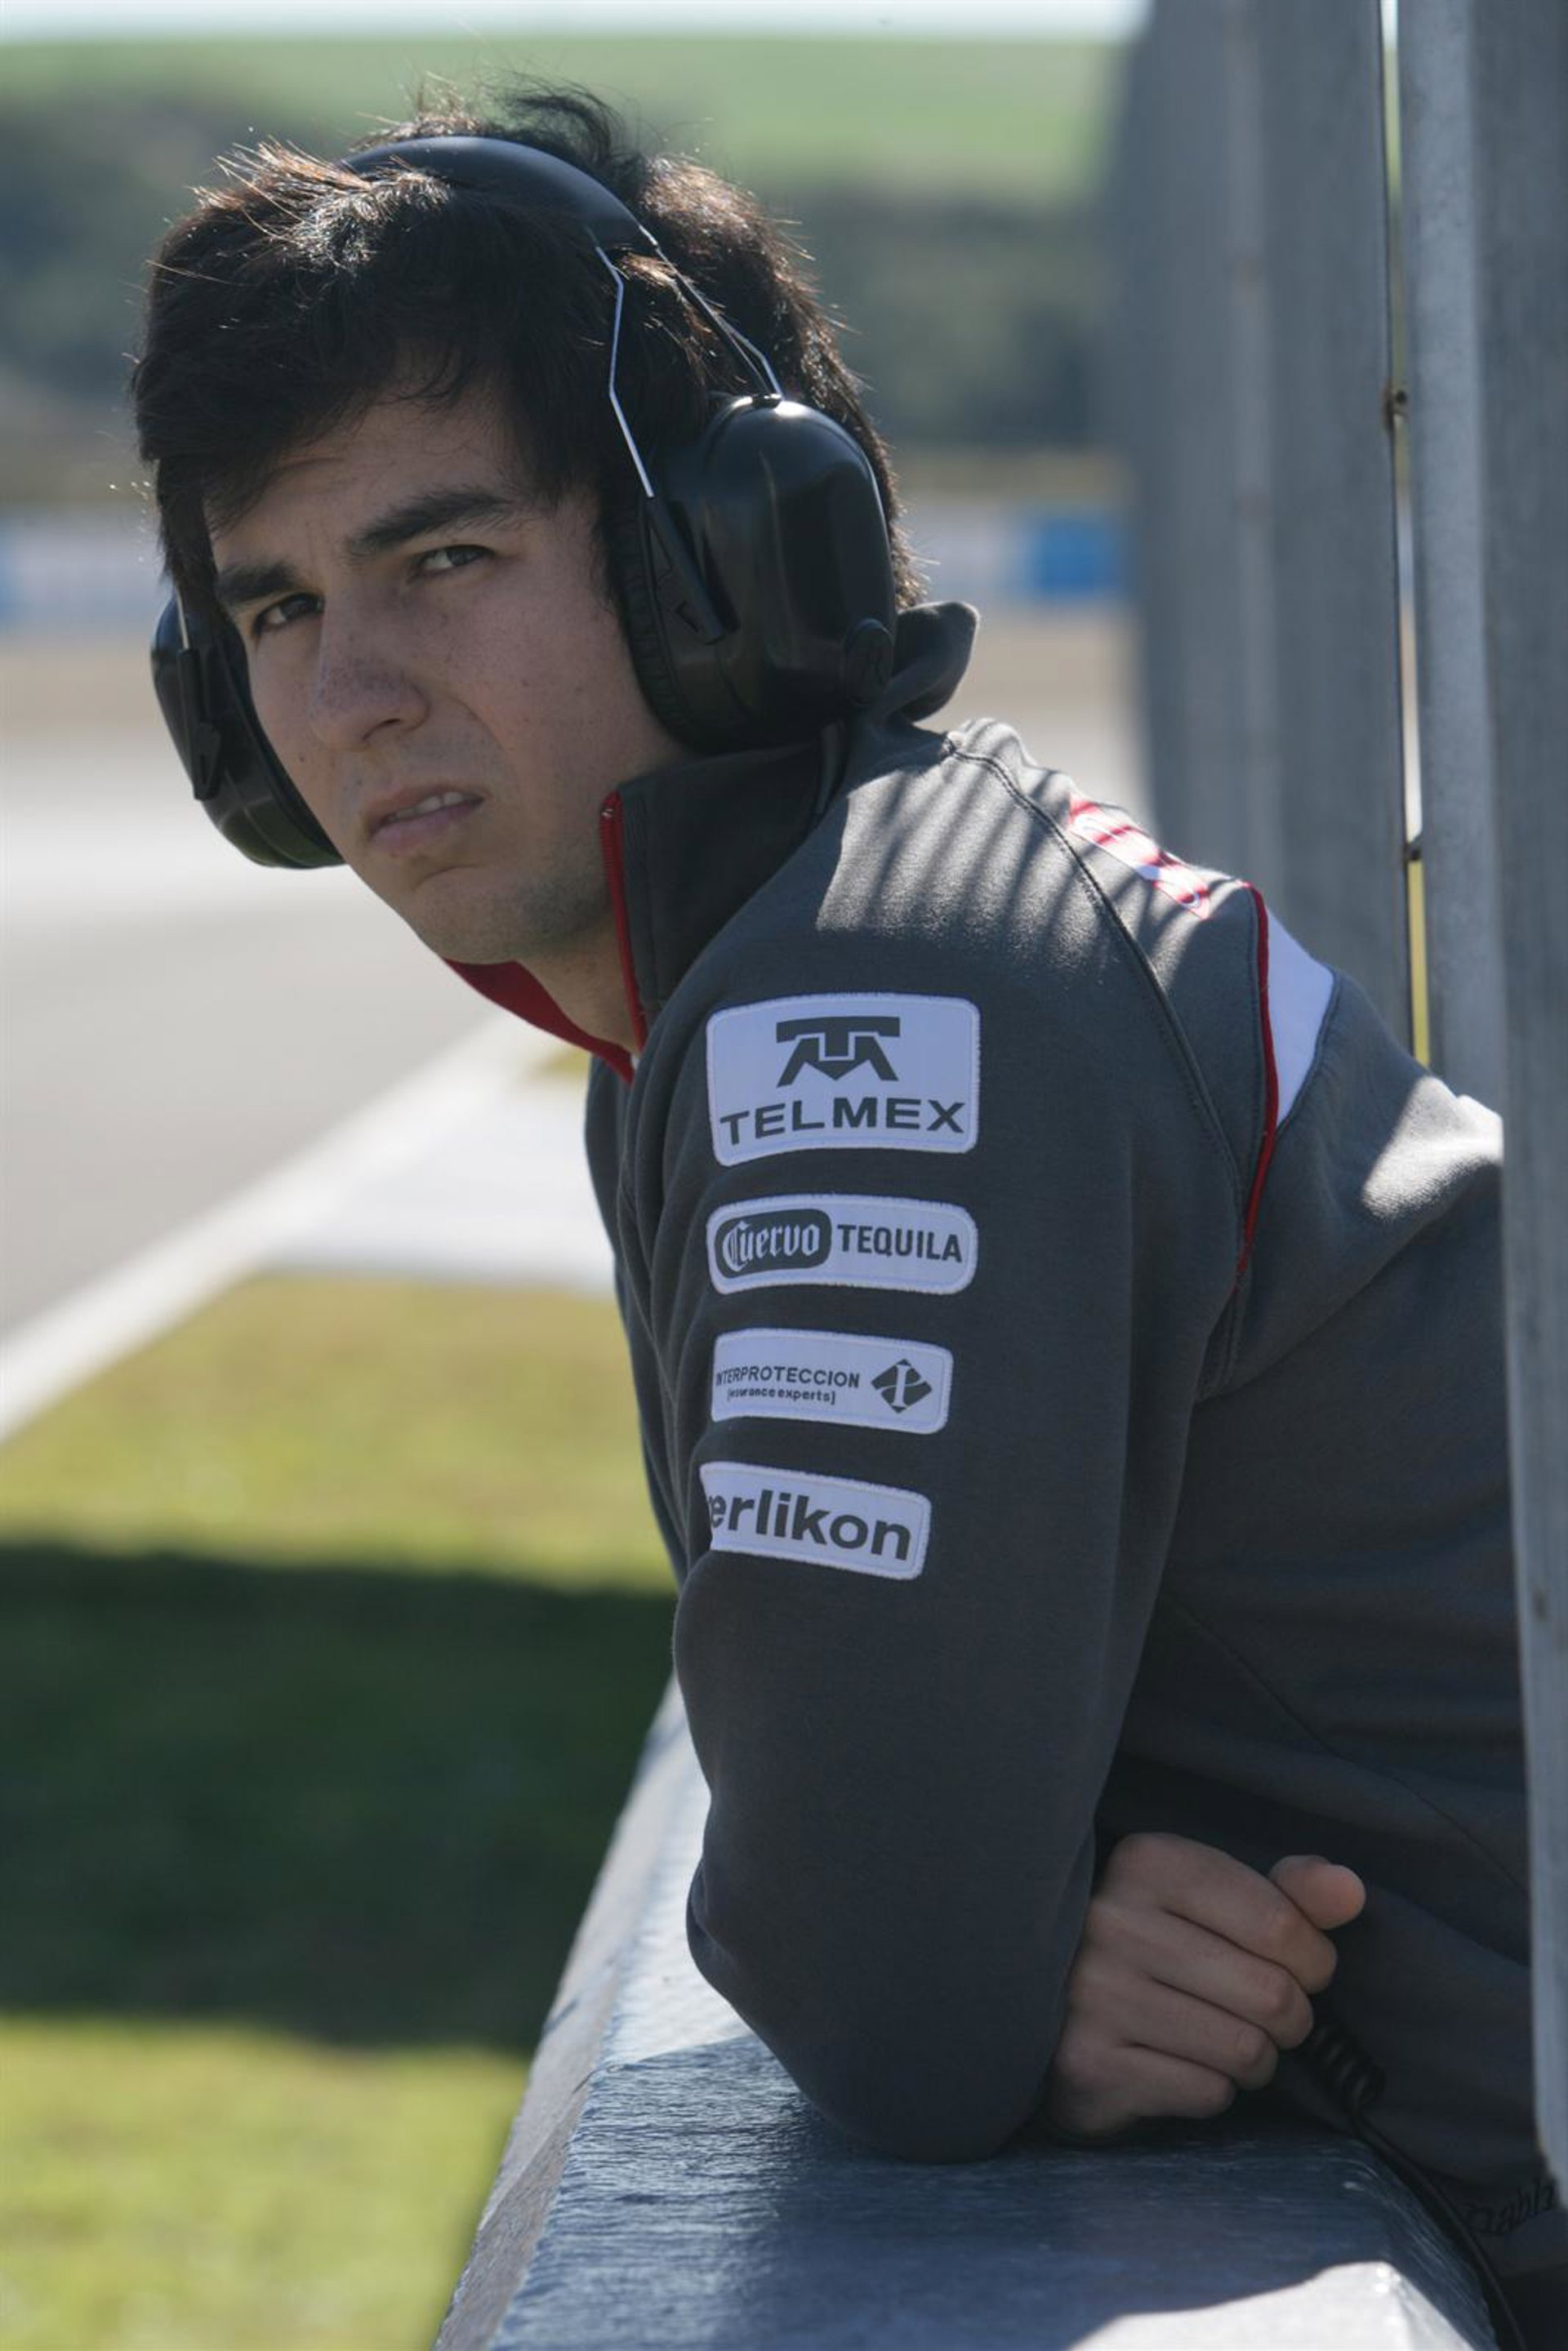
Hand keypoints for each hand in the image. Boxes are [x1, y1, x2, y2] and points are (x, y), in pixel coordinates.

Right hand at [1042, 1831, 1365, 2141]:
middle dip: (1291, 2017)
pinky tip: (1184, 2064)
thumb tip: (1350, 1890)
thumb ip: (1291, 1895)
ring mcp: (1092, 1994)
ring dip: (1257, 2058)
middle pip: (1271, 1994)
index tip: (1296, 1966)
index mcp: (1147, 1862)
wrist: (1058, 2005)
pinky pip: (1206, 2092)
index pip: (1282, 1925)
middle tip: (1268, 2014)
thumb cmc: (1163, 1945)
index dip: (1313, 1960)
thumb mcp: (1220, 1900)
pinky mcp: (1088, 2063)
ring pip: (1245, 2050)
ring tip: (1229, 2039)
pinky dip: (1214, 2088)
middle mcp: (1111, 1920)